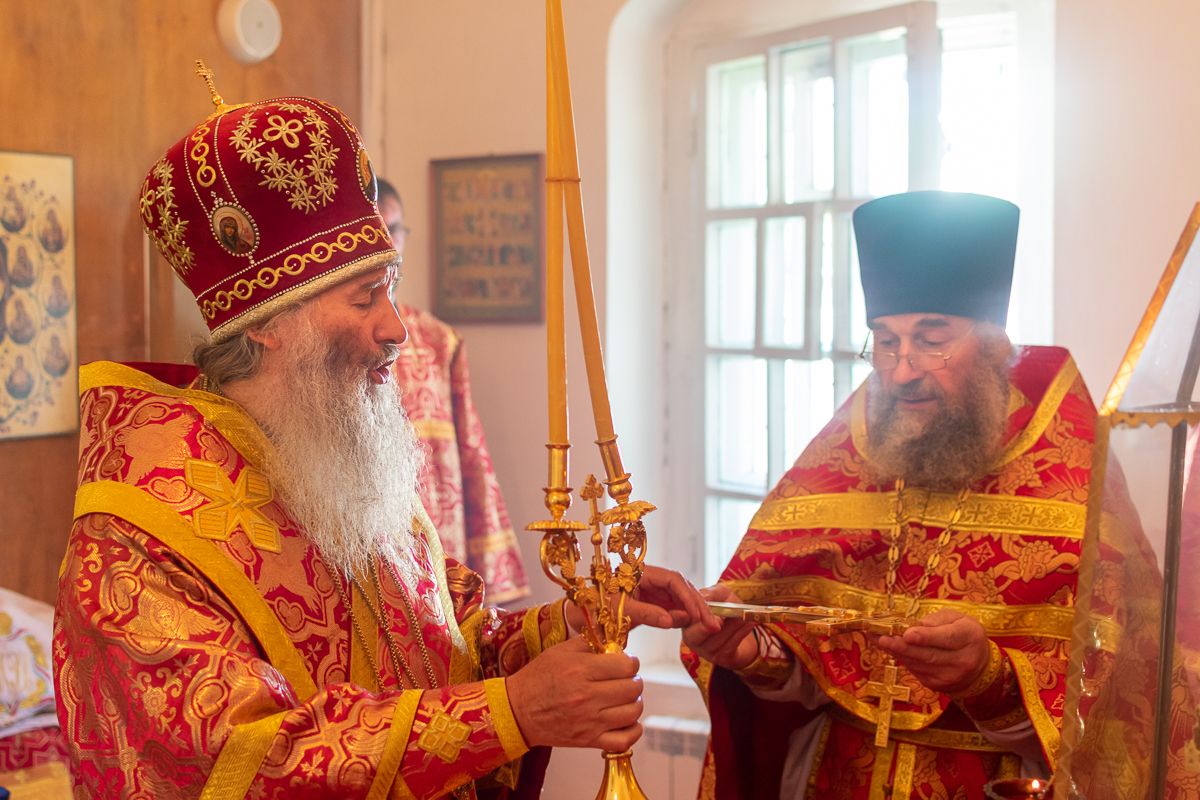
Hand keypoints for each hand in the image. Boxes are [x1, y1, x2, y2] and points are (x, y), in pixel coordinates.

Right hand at [506, 637, 644, 751]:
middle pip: (632, 688)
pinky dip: (633, 730)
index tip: (625, 662)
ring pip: (632, 712)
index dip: (630, 661)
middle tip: (625, 678)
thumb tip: (614, 643)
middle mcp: (587, 696)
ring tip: (625, 697)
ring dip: (634, 702)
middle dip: (633, 679)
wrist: (517, 711)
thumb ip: (588, 643)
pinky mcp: (589, 740)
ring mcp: (590, 721)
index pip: (625, 665)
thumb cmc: (537, 678)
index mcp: (580, 670)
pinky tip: (627, 720)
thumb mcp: (558, 652)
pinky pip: (624, 740)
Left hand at [564, 565, 719, 632]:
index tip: (699, 614)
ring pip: (680, 598)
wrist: (576, 616)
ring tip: (708, 627)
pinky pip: (672, 608)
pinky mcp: (651, 603)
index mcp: (640, 572)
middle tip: (712, 624)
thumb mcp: (616, 610)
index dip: (688, 596)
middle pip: (681, 587)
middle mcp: (649, 579)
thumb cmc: (592, 607)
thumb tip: (671, 621)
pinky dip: (684, 617)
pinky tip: (693, 627)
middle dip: (698, 605)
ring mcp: (651, 591)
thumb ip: (644, 614)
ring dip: (694, 612)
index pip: (673, 580)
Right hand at [681, 585, 757, 670]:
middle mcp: (691, 637)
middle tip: (720, 619)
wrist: (742, 622)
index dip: (692, 615)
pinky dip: (742, 632)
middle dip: (707, 626)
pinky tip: (750, 622)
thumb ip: (712, 594)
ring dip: (732, 626)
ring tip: (744, 615)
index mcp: (686, 620)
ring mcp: (705, 651)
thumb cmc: (726, 606)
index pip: (682, 619)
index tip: (704, 609)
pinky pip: (730, 645)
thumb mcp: (720, 594)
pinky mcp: (721, 658)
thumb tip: (705, 598)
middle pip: (694, 636)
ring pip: (716, 640)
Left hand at [876, 609, 990, 694]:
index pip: (947, 638)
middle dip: (903, 647)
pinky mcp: (938, 686)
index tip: (907, 633)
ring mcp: (950, 676)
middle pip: (929, 655)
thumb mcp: (957, 619)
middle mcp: (963, 660)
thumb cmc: (964, 635)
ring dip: (897, 652)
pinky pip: (916, 671)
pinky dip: (902, 659)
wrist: (979, 666)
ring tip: (878, 640)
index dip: (926, 637)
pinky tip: (890, 649)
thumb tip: (911, 626)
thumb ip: (936, 620)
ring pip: (919, 664)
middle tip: (882, 638)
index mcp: (970, 637)